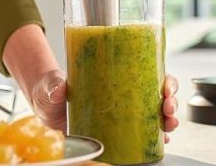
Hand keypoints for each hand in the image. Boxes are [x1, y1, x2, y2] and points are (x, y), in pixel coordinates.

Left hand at [30, 70, 180, 140]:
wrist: (44, 106)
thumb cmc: (53, 89)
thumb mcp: (53, 84)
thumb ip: (55, 85)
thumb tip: (60, 90)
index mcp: (119, 76)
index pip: (152, 74)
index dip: (166, 81)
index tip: (166, 87)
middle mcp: (126, 94)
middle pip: (160, 96)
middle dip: (171, 102)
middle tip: (168, 108)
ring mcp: (123, 113)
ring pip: (156, 116)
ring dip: (168, 121)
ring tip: (168, 125)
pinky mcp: (116, 131)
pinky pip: (141, 135)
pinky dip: (155, 140)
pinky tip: (161, 142)